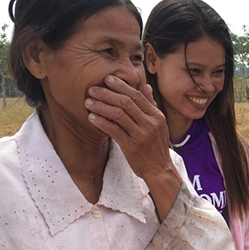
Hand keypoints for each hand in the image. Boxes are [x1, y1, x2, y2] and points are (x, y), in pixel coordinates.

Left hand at [85, 75, 181, 219]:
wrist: (160, 170)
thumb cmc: (156, 147)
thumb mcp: (159, 124)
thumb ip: (151, 105)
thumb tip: (145, 87)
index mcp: (156, 116)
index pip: (137, 96)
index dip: (121, 86)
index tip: (107, 79)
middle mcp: (150, 124)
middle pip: (126, 102)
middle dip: (107, 93)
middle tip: (92, 88)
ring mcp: (141, 135)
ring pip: (118, 115)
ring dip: (101, 106)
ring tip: (88, 102)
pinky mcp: (131, 147)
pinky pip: (114, 131)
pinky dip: (101, 122)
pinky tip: (92, 118)